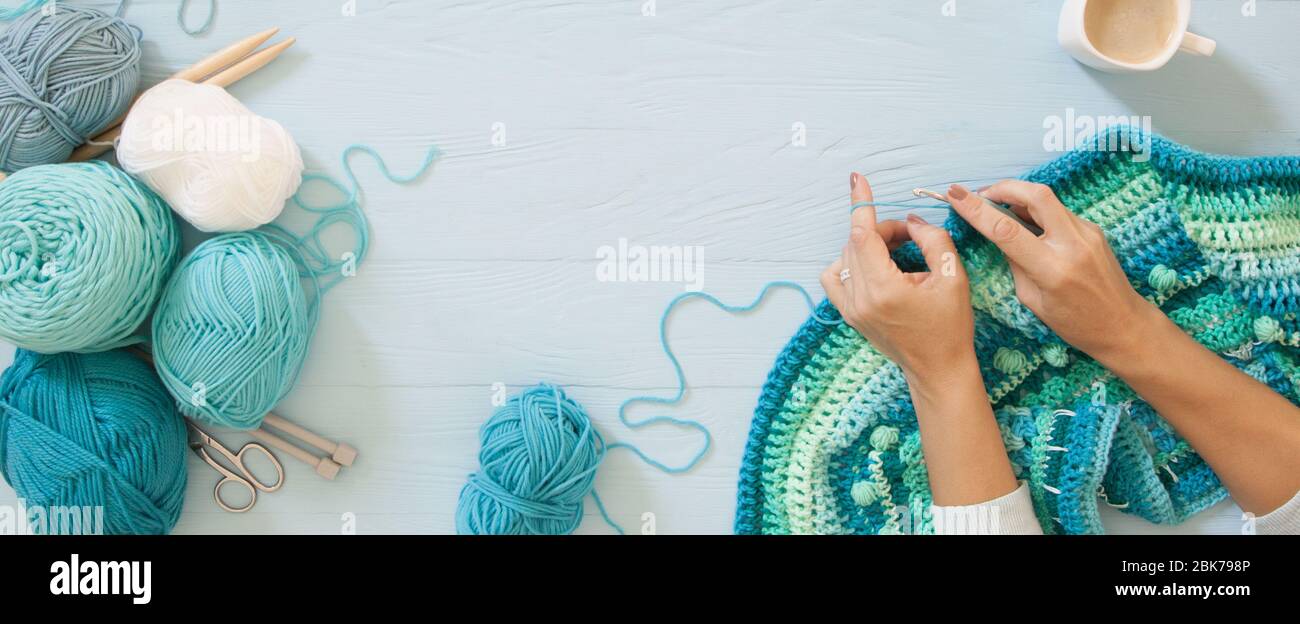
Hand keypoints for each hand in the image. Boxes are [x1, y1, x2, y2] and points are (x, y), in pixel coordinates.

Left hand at [820, 173, 975, 381]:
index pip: (862, 235)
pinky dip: (851, 263)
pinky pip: (836, 277)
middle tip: (913, 236)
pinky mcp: (848, 315)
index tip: (858, 179)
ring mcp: (850, 309)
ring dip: (869, 246)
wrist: (938, 369)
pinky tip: (876, 266)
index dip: (860, 203)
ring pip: (845, 257)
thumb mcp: (953, 277)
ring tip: (898, 254)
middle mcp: (860, 299)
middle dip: (883, 231)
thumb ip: (933, 240)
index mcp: (884, 290)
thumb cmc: (950, 327)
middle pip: (857, 243)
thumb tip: (912, 222)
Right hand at [946, 181, 1158, 359]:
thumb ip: (1015, 264)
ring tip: (1000, 210)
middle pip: (1036, 195)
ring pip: (1047, 200)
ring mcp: (1087, 233)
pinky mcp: (1093, 230)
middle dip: (1003, 187)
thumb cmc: (1076, 323)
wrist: (1124, 325)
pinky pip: (1058, 211)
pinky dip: (1037, 211)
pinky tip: (1027, 225)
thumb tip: (1000, 237)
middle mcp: (1073, 244)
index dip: (977, 209)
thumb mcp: (1034, 301)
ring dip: (1019, 198)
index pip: (1007, 230)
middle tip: (981, 194)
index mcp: (1053, 269)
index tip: (955, 194)